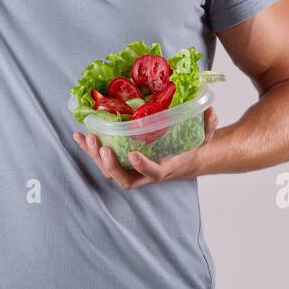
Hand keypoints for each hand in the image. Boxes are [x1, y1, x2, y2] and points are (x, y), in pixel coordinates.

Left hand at [73, 107, 217, 189]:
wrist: (183, 158)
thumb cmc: (191, 147)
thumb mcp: (204, 136)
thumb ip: (208, 126)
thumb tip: (209, 110)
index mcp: (165, 168)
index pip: (153, 173)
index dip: (143, 166)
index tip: (134, 154)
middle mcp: (145, 173)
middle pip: (124, 178)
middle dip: (110, 165)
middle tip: (101, 146)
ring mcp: (131, 169)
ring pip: (109, 170)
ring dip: (95, 156)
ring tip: (87, 138)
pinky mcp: (121, 161)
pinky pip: (102, 158)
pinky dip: (88, 148)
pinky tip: (78, 136)